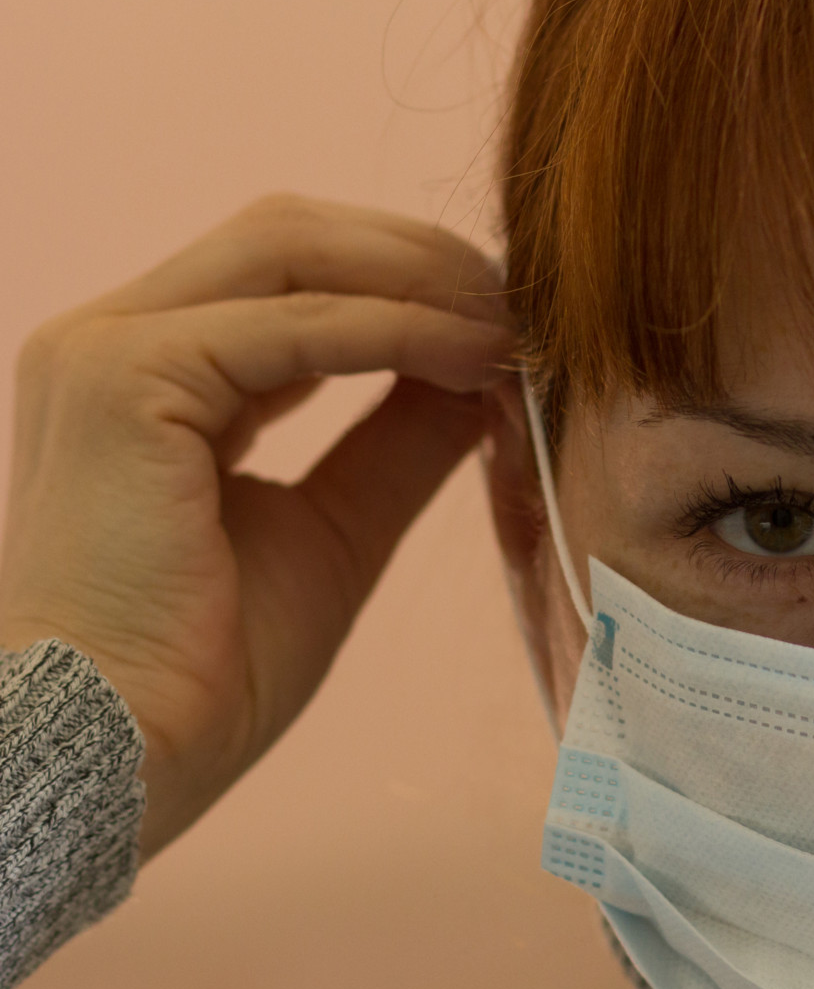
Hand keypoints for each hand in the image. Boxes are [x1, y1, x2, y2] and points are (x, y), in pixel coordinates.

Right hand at [0, 195, 514, 857]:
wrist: (118, 751)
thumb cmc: (203, 673)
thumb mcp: (337, 532)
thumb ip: (399, 444)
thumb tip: (484, 378)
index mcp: (154, 377)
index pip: (290, 277)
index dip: (407, 283)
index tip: (508, 323)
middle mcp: (118, 341)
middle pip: (290, 237)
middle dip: (421, 258)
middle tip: (527, 306)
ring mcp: (110, 349)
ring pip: (290, 249)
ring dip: (420, 279)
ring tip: (514, 327)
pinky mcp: (126, 377)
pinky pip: (295, 324)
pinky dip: (400, 330)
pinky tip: (478, 357)